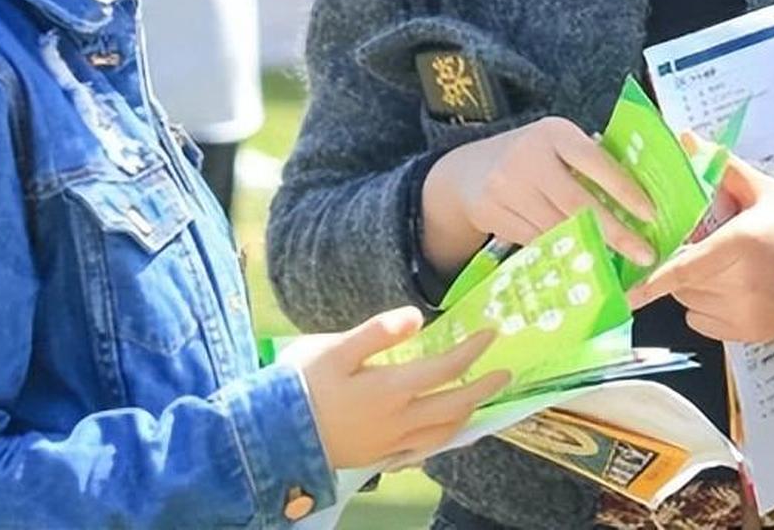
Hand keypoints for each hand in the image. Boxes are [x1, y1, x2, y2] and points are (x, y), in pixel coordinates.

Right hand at [282, 307, 509, 469]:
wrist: (268, 438)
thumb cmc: (298, 386)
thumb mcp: (334, 349)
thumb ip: (377, 332)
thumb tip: (417, 316)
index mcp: (390, 389)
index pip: (446, 368)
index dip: (472, 351)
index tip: (491, 334)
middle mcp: (397, 420)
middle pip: (454, 406)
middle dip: (483, 388)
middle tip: (505, 374)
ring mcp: (388, 443)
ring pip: (442, 433)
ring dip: (467, 415)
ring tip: (479, 401)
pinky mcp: (376, 456)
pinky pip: (422, 450)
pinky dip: (441, 439)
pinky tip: (441, 432)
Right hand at [424, 117, 656, 271]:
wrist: (466, 172)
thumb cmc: (529, 156)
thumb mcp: (556, 144)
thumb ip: (589, 160)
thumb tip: (640, 192)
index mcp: (553, 133)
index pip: (595, 162)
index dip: (625, 190)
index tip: (651, 214)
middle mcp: (528, 158)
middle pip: (577, 203)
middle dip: (615, 232)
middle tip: (644, 254)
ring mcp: (506, 187)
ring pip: (557, 228)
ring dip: (592, 248)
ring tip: (620, 261)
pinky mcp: (492, 214)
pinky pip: (536, 241)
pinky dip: (563, 253)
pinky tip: (583, 261)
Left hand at [626, 156, 773, 343]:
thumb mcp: (765, 191)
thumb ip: (723, 167)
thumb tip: (687, 139)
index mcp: (742, 245)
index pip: (685, 269)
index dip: (652, 282)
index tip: (626, 293)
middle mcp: (742, 284)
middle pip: (683, 282)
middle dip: (684, 262)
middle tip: (705, 245)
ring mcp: (748, 313)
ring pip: (692, 302)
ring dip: (695, 285)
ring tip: (724, 266)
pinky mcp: (752, 334)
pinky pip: (705, 323)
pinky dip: (706, 308)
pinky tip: (730, 289)